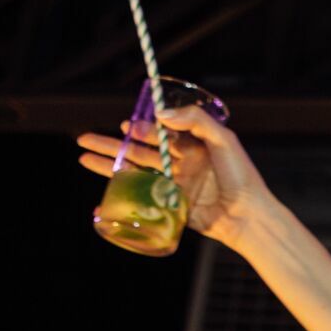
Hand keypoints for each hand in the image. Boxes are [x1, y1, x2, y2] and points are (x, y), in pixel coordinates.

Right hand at [76, 106, 277, 248]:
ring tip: (83, 156)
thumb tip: (160, 114)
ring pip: (135, 171)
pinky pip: (141, 198)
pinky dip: (120, 194)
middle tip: (85, 138)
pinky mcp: (170, 206)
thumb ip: (195, 121)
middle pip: (140, 151)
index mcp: (194, 147)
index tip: (126, 125)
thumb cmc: (240, 176)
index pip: (161, 133)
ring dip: (109, 164)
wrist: (247, 216)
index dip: (142, 128)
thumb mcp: (223, 139)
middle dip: (113, 144)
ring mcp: (175, 186)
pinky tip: (101, 193)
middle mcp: (183, 165)